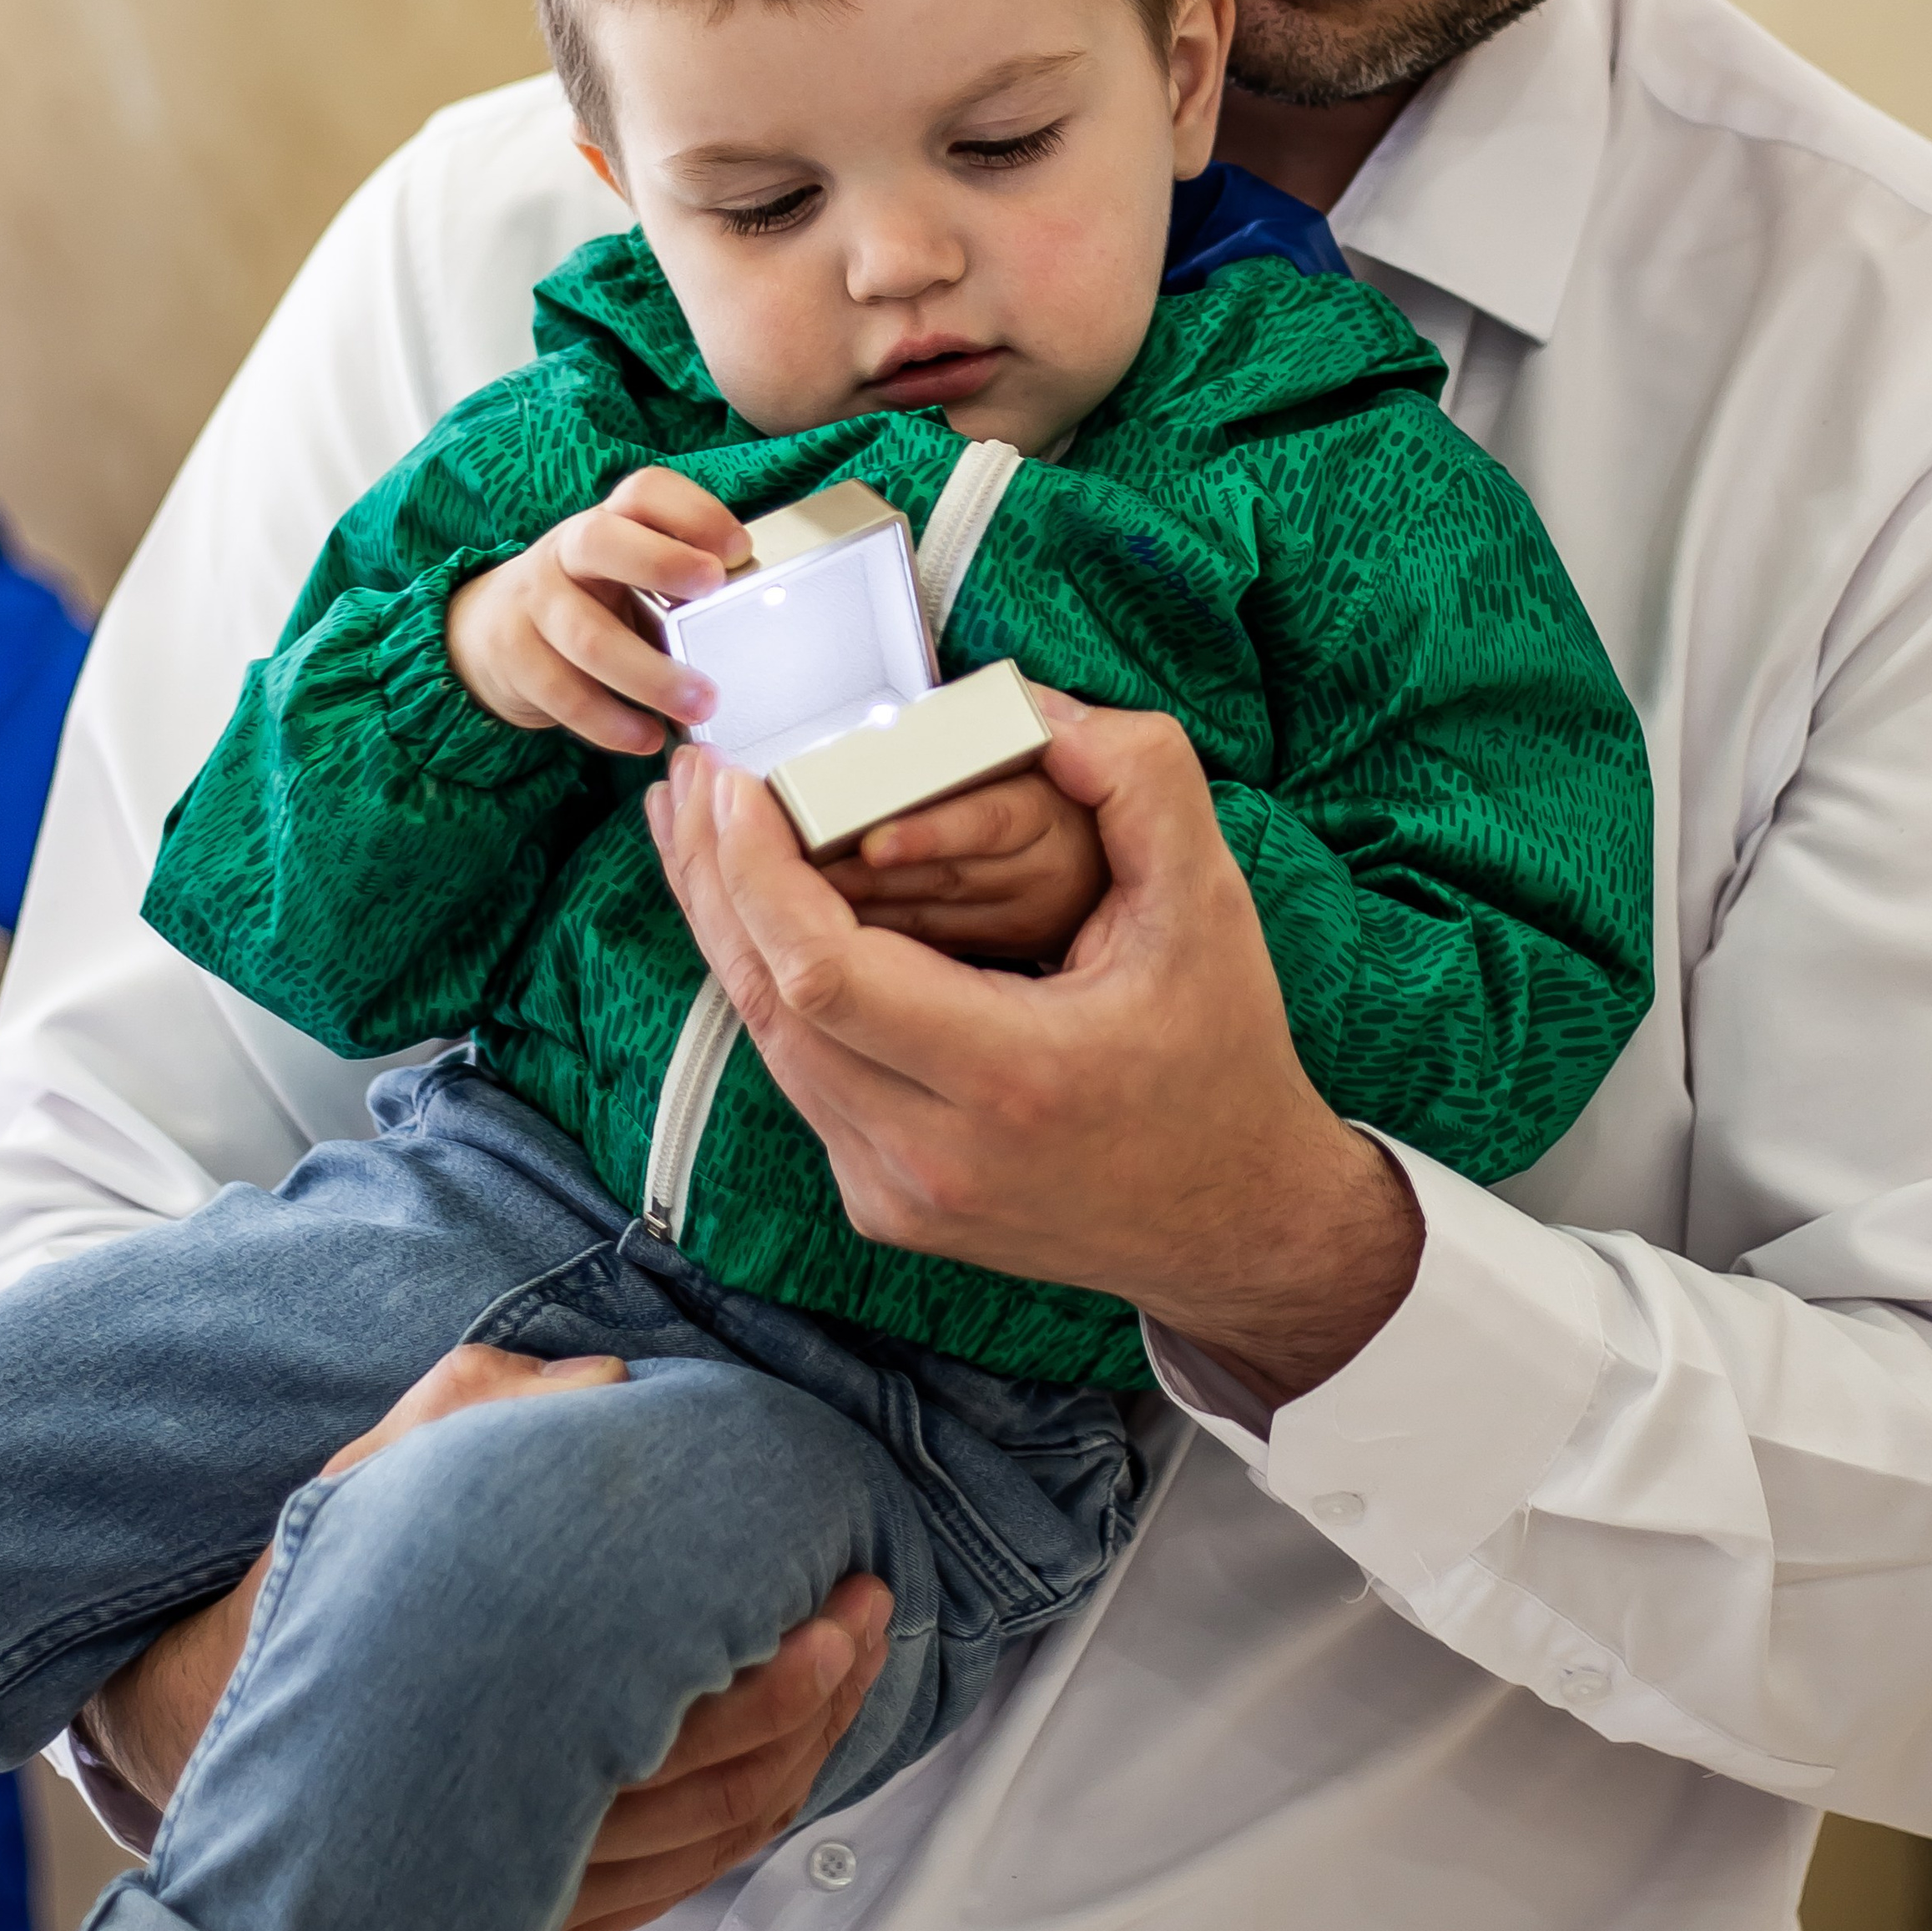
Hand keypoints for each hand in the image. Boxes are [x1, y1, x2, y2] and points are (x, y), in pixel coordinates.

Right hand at [80, 1344, 893, 1930]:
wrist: (218, 1727)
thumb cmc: (314, 1600)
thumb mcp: (381, 1474)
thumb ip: (486, 1408)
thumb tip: (606, 1383)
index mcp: (512, 1698)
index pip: (691, 1709)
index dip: (790, 1664)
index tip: (844, 1599)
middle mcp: (532, 1806)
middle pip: (725, 1781)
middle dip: (821, 1697)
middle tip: (869, 1615)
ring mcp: (540, 1870)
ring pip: (715, 1837)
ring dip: (806, 1756)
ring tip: (853, 1665)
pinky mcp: (540, 1901)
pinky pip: (677, 1881)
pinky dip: (751, 1822)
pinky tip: (792, 1756)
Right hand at [447, 469, 752, 755]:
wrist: (492, 628)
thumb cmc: (588, 598)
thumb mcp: (631, 575)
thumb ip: (681, 585)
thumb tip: (750, 613)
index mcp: (610, 521)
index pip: (646, 492)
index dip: (694, 513)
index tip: (739, 548)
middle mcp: (566, 551)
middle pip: (601, 540)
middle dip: (661, 562)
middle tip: (714, 589)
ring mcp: (534, 602)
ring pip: (588, 636)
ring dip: (650, 675)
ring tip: (700, 703)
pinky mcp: (513, 657)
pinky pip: (563, 693)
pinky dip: (609, 722)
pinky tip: (645, 735)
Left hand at [647, 707, 1422, 1407]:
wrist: (1238, 1223)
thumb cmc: (1224, 1055)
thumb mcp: (1211, 905)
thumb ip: (1142, 783)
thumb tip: (1041, 708)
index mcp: (1007, 1075)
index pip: (821, 970)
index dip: (755, 867)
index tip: (733, 779)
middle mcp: (931, 1154)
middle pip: (766, 1002)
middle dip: (714, 875)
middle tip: (694, 773)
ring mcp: (896, 1193)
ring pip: (765, 1044)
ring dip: (725, 927)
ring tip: (700, 824)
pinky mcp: (883, 1205)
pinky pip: (798, 1078)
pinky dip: (766, 986)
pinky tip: (754, 912)